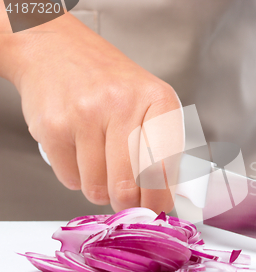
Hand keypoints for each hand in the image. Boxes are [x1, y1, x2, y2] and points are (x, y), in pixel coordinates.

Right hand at [7, 14, 182, 212]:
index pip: (164, 168)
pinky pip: (70, 179)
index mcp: (158, 100)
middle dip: (129, 204)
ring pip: (97, 188)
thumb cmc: (109, 81)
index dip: (160, 199)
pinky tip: (81, 154)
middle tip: (128, 202)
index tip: (158, 210)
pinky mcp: (54, 126)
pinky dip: (77, 178)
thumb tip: (171, 194)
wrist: (57, 48)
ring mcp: (86, 115)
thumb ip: (164, 147)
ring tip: (102, 167)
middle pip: (130, 186)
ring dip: (101, 190)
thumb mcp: (148, 102)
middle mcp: (123, 105)